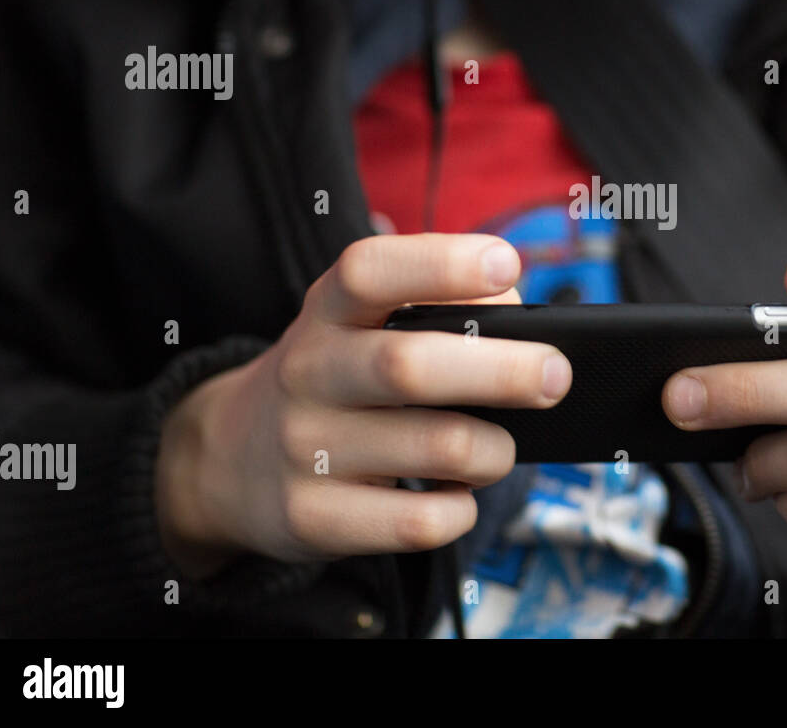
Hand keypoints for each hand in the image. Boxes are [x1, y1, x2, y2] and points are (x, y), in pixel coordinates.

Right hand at [154, 234, 571, 578]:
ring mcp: (305, 448)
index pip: (370, 272)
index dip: (442, 264)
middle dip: (502, 371)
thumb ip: (443, 310)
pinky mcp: (313, 517)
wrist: (230, 459)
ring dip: (494, 451)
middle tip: (557, 376)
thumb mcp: (366, 326)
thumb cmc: (340, 377)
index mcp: (327, 311)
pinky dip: (462, 510)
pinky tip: (457, 496)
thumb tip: (522, 324)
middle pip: (410, 367)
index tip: (507, 264)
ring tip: (498, 448)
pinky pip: (420, 523)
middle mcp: (308, 372)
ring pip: (436, 449)